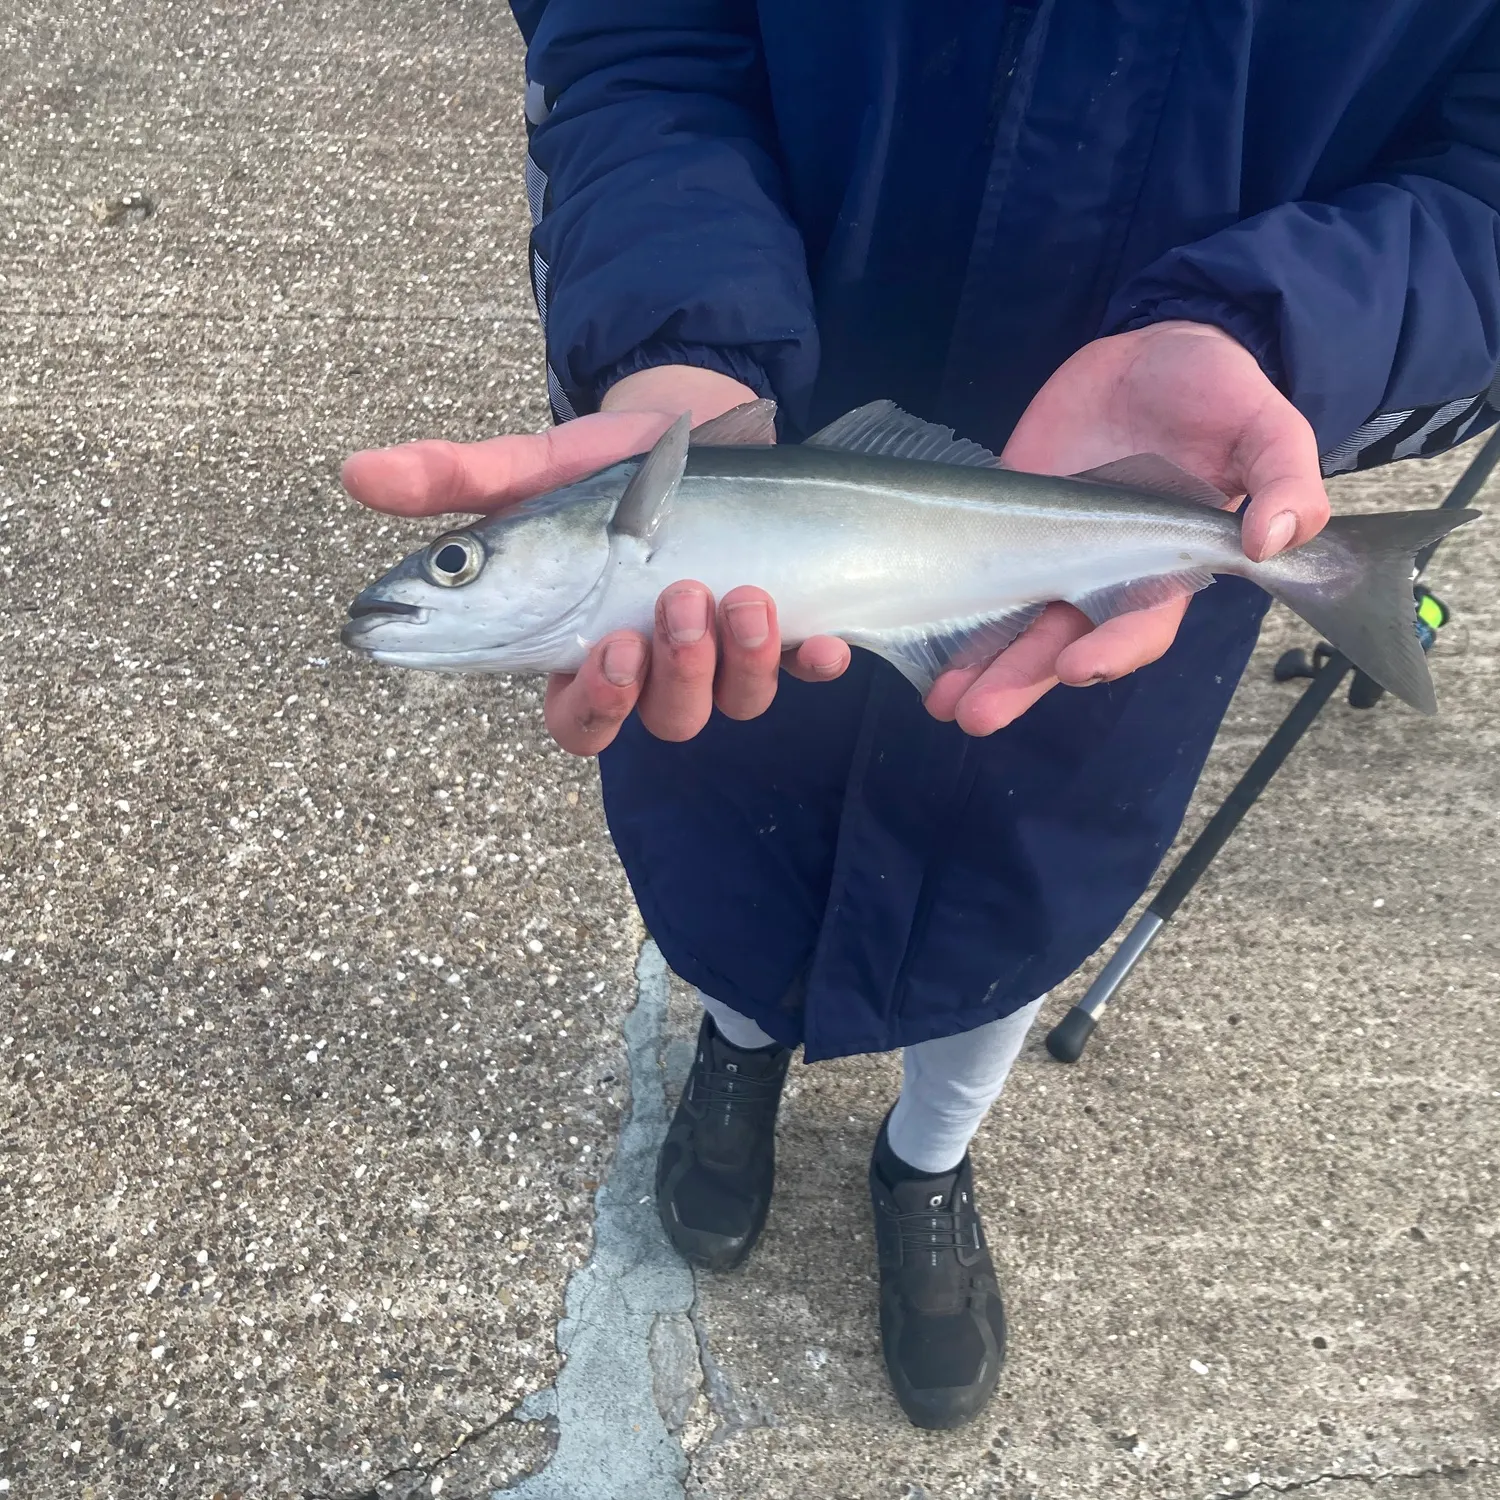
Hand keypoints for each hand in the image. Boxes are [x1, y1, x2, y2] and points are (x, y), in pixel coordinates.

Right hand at [341, 364, 849, 755]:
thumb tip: (352, 472)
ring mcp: (719, 654)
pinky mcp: (779, 630)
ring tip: (739, 592)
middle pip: (662, 720)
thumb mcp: (530, 472)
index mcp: (583, 650)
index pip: (580, 719)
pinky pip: (800, 671)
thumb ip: (452, 483)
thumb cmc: (601, 470)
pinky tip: (821, 637)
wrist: (692, 431)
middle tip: (679, 603)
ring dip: (738, 660)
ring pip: (730, 703)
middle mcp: (653, 667)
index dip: (596, 706)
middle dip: (675, 675)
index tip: (605, 651)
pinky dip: (811, 661)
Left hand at [925, 320, 1329, 734]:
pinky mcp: (1007, 525)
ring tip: (943, 703)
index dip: (1112, 650)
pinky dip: (951, 609)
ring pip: (1013, 627)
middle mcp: (1104, 575)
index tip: (1077, 665)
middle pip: (1061, 646)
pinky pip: (976, 576)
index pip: (1140, 627)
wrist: (1152, 350)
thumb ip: (1284, 477)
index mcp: (1168, 568)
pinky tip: (919, 641)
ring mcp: (1051, 554)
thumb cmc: (1219, 392)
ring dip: (979, 668)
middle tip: (976, 715)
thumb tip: (1277, 539)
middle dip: (1019, 681)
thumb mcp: (1266, 424)